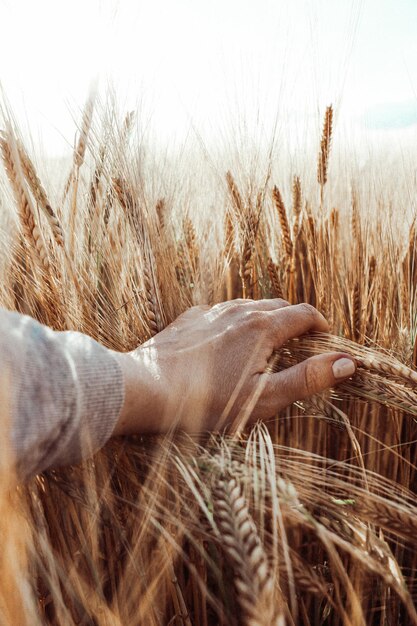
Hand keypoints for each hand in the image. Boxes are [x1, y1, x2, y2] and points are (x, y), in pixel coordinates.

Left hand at [113, 299, 355, 434]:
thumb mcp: (264, 398)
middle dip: (295, 322)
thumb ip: (307, 378)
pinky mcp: (189, 318)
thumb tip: (346, 362)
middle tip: (299, 346)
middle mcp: (238, 310)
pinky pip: (221, 313)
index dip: (321, 326)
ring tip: (264, 347)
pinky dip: (235, 323)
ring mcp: (211, 311)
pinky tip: (226, 345)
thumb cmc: (206, 402)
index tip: (326, 339)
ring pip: (249, 307)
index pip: (304, 314)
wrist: (145, 389)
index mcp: (262, 327)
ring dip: (265, 322)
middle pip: (278, 306)